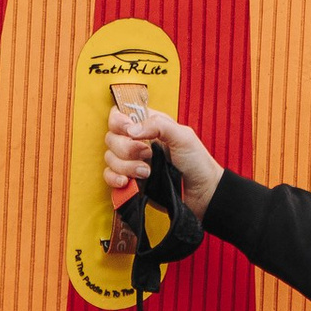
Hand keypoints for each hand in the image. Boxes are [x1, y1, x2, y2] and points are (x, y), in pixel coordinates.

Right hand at [104, 99, 224, 215]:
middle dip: (126, 148)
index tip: (130, 132)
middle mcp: (136, 143)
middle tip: (147, 154)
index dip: (119, 122)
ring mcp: (132, 163)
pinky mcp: (130, 181)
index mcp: (148, 126)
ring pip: (109, 158)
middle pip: (111, 138)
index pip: (120, 116)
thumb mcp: (183, 136)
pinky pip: (109, 177)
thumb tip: (131, 130)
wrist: (201, 194)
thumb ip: (158, 125)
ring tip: (147, 172)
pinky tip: (128, 181)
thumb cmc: (197, 162)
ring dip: (126, 166)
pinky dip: (115, 179)